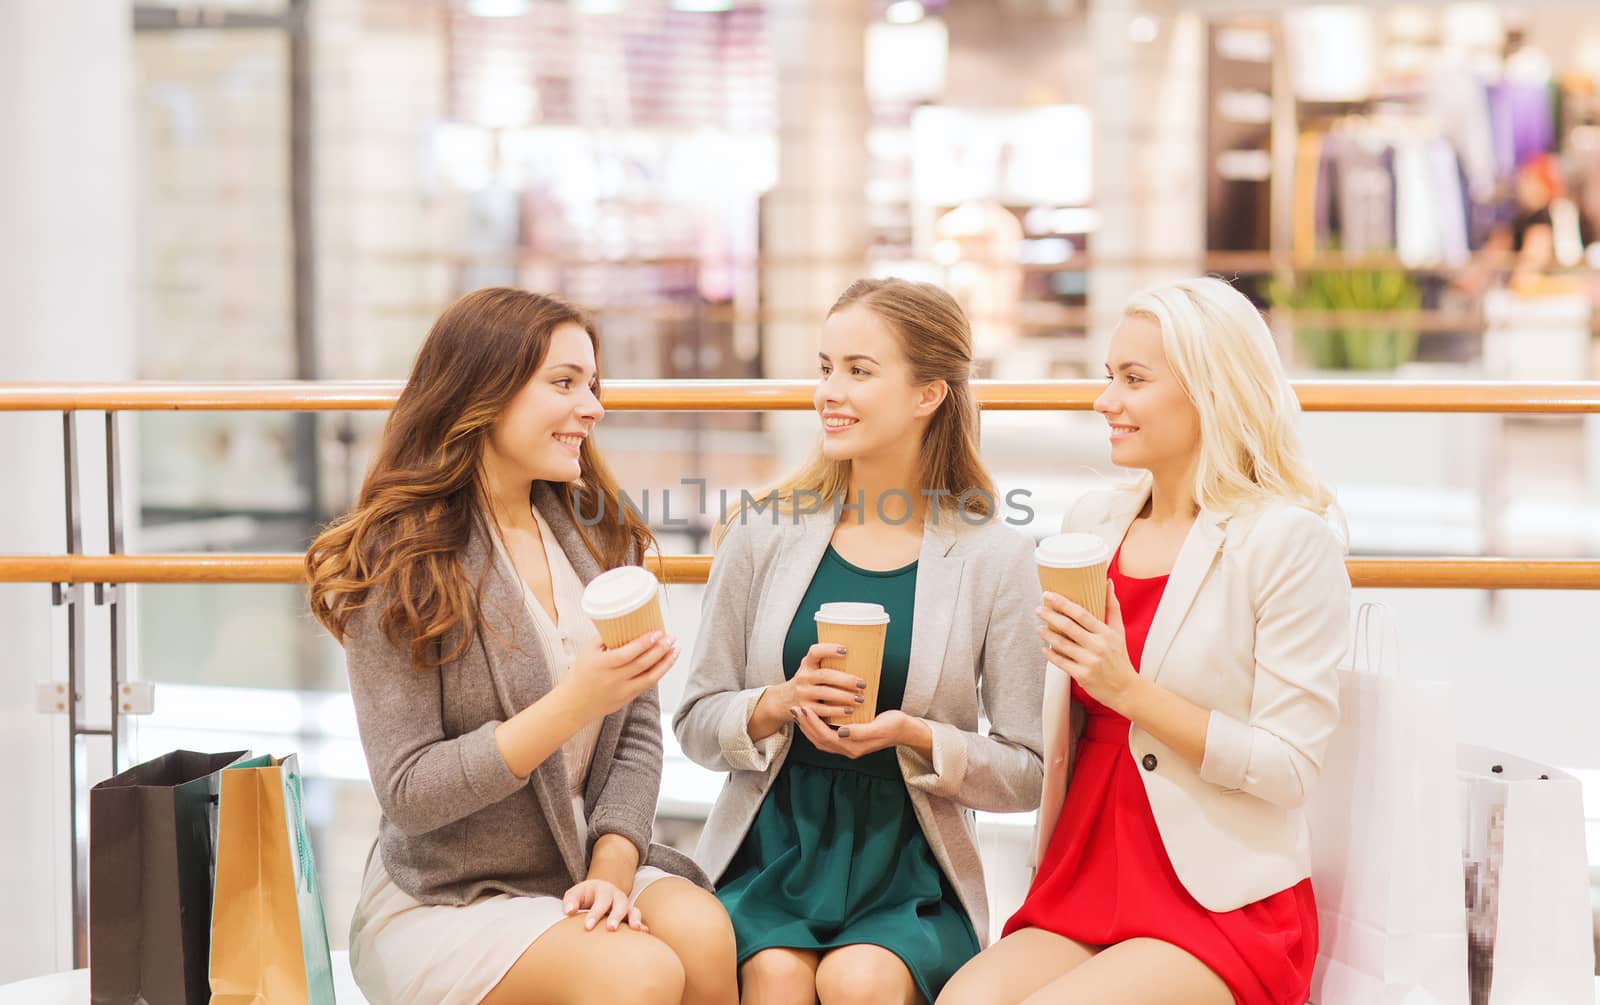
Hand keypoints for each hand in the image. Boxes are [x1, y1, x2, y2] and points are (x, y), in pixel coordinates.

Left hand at [561, 878, 646, 931]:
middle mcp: (617, 896)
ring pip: (633, 910)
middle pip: (619, 904)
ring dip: (634, 919)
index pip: (600, 901)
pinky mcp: (631, 915)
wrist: (600, 890)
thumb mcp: (575, 894)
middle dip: (616, 916)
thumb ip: (571, 901)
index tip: (587, 927)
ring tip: (635, 928)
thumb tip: (569, 911)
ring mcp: (626, 905)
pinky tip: (644, 933)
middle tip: (611, 928)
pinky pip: (639, 919)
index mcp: (603, 890)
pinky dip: (643, 926)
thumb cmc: (585, 896)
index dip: (595, 914)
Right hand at [563, 632, 677, 720]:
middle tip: (671, 637)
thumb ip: (605, 637)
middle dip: (660, 650)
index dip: (643, 644)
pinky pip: (647, 684)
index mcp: (602, 665)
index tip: (656, 633)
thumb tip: (625, 622)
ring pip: (650, 677)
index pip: (626, 654)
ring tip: (676, 649)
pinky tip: (666, 662)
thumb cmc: (581, 674)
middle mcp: (614, 679)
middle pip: (642, 664)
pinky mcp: (628, 698)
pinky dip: (659, 673)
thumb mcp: (588, 651)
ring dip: (665, 663)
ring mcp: (623, 691)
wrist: (575, 703)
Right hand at [777, 642, 867, 719]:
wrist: (786, 699)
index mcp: (807, 664)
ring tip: (860, 698)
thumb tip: (859, 659)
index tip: (846, 650)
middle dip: (846, 680)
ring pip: (825, 693)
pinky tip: (849, 710)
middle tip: (862, 683)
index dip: (830, 650)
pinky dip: (837, 711)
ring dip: (845, 696)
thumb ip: (826, 662)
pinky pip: (823, 710)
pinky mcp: (805, 709)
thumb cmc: (808, 681)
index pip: (815, 652)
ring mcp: (802, 693)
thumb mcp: (812, 668)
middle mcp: (803, 677)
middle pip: (825, 675)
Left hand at [793, 707, 911, 758]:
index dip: (812, 723)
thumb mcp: (880, 726)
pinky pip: (827, 737)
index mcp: (853, 746)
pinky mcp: (849, 741)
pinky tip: (813, 717)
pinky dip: (816, 728)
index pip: (825, 736)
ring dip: (808, 727)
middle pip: (819, 740)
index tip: (803, 708)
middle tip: (795, 708)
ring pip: (821, 740)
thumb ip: (861, 731)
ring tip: (799, 713)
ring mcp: (848, 746)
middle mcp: (848, 749)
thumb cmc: (895, 725)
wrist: (906, 731)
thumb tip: (840, 732)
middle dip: (805, 725)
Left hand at [1037, 581, 1140, 713]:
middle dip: (1049, 616)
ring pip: (1061, 644)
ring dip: (1047, 635)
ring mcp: (1089, 661)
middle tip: (1038, 609)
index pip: (1081, 614)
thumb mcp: (1119, 632)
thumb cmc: (1120, 657)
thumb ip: (1112, 607)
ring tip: (1039, 628)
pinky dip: (1050, 654)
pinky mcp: (1081, 675)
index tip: (1049, 595)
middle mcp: (1097, 646)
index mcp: (1106, 633)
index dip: (1062, 603)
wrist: (1125, 689)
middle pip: (1068, 627)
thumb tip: (1108, 583)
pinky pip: (1060, 662)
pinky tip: (1044, 648)